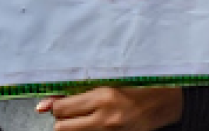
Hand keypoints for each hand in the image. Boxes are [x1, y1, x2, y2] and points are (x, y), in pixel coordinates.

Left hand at [36, 87, 182, 130]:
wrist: (164, 103)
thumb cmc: (138, 86)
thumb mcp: (108, 82)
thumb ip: (77, 91)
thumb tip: (44, 105)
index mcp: (104, 97)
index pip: (61, 108)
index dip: (55, 105)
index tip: (58, 102)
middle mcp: (105, 118)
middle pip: (61, 126)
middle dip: (62, 118)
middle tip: (73, 110)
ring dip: (74, 126)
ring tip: (86, 116)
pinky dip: (87, 130)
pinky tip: (95, 123)